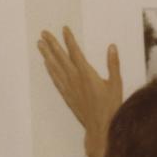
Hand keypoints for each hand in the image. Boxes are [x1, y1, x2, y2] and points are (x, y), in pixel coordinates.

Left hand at [37, 27, 121, 156]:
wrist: (100, 127)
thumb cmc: (110, 107)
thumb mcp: (116, 84)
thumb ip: (113, 64)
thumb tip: (112, 47)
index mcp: (87, 74)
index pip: (75, 52)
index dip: (69, 40)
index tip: (64, 29)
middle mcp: (75, 79)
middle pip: (61, 57)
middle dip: (52, 44)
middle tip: (43, 33)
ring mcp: (69, 88)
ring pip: (55, 67)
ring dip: (47, 55)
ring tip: (40, 45)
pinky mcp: (67, 96)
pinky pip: (55, 79)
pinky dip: (50, 70)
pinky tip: (46, 64)